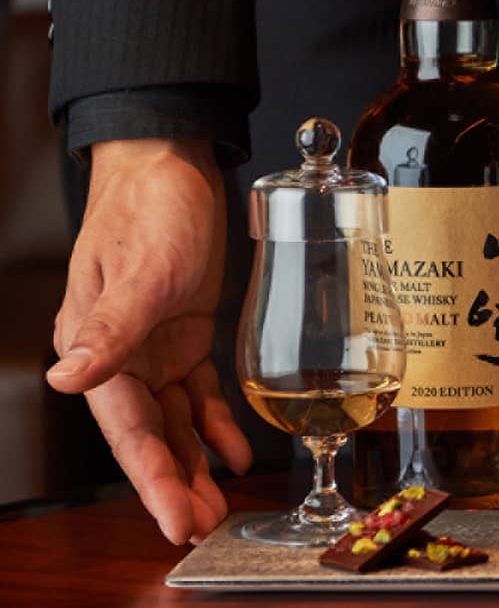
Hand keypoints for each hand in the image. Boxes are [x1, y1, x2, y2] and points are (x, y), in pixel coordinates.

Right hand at [46, 139, 250, 543]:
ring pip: (174, 421)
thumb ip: (110, 328)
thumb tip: (70, 377)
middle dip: (176, 484)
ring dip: (195, 463)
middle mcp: (120, 354)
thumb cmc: (150, 207)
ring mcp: (153, 346)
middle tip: (203, 526)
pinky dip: (216, 422)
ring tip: (219, 506)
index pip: (127, 429)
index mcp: (96, 345)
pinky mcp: (184, 332)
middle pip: (150, 435)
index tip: (174, 521)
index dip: (152, 479)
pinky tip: (239, 451)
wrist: (171, 162)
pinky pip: (199, 391)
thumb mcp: (138, 269)